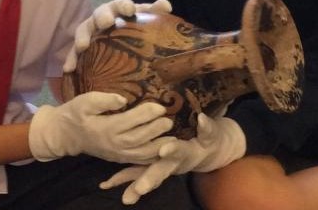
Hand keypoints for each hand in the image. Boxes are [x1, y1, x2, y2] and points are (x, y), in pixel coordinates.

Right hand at [28, 91, 175, 162]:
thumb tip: (122, 99)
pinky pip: (138, 161)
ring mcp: (117, 154)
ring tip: (172, 137)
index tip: (159, 107)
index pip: (130, 121)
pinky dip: (152, 158)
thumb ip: (102, 100)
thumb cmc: (75, 114)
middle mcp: (113, 144)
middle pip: (139, 139)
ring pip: (141, 154)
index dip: (146, 114)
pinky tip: (164, 150)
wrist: (65, 135)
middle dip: (156, 130)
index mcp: (105, 128)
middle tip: (169, 120)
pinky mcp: (119, 158)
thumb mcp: (84, 101)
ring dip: (158, 147)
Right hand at [63, 0, 171, 72]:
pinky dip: (70, 59)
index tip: (130, 10)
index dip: (124, 5)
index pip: (121, 4)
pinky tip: (68, 69)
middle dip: (101, 17)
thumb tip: (165, 5)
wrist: (121, 40)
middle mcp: (102, 18)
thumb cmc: (135, 29)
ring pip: (83, 31)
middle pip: (99, 14)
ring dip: (82, 37)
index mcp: (119, 10)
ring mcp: (90, 32)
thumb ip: (155, 12)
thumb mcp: (146, 21)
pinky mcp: (81, 48)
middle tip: (105, 23)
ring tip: (82, 47)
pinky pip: (73, 52)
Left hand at [100, 113, 245, 204]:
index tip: (164, 149)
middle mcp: (173, 164)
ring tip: (124, 198)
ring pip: (146, 176)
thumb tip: (202, 119)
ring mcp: (162, 167)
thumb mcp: (212, 134)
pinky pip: (135, 174)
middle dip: (149, 180)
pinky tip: (105, 184)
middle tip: (140, 189)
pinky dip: (121, 180)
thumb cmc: (210, 140)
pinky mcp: (152, 167)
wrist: (207, 153)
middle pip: (160, 172)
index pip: (179, 152)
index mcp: (187, 153)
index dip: (173, 150)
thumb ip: (207, 129)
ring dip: (134, 186)